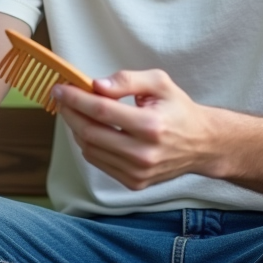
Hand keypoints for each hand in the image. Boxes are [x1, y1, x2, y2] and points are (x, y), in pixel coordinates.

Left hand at [53, 69, 218, 190]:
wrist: (202, 144)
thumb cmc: (179, 110)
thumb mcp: (160, 83)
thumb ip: (127, 80)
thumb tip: (97, 85)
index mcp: (151, 125)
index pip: (101, 111)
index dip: (76, 99)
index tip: (60, 89)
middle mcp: (143, 153)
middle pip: (90, 132)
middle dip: (70, 113)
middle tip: (62, 98)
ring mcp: (138, 172)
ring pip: (90, 149)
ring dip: (77, 128)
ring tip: (78, 111)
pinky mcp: (134, 183)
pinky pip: (99, 162)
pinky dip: (89, 144)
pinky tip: (93, 129)